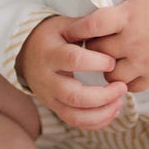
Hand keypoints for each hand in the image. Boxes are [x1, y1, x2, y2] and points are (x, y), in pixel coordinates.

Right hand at [16, 15, 128, 130]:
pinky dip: (96, 122)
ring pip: (74, 115)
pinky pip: (75, 122)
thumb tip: (112, 28)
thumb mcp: (64, 26)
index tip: (113, 61)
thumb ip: (86, 27)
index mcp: (51, 53)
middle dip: (102, 96)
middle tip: (122, 87)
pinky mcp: (54, 107)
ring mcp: (49, 96)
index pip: (73, 60)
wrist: (26, 53)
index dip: (96, 62)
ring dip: (101, 113)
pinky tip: (112, 111)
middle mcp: (47, 79)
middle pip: (74, 95)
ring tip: (119, 102)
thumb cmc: (52, 37)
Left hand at [63, 0, 148, 93]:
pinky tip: (125, 71)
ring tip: (109, 59)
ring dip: (106, 67)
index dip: (77, 29)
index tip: (69, 31)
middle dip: (92, 47)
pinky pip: (131, 87)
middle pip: (98, 51)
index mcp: (126, 17)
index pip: (93, 25)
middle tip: (93, 42)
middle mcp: (132, 41)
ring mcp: (143, 60)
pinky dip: (125, 82)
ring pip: (111, 74)